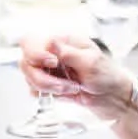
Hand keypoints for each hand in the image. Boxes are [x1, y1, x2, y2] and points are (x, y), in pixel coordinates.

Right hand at [19, 35, 133, 122]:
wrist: (111, 96)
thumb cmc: (106, 75)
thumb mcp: (91, 61)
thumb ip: (69, 53)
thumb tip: (51, 42)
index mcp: (61, 41)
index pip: (31, 41)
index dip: (36, 54)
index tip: (53, 64)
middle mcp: (50, 54)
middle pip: (26, 61)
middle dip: (43, 77)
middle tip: (64, 84)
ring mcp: (47, 69)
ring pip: (28, 77)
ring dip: (48, 87)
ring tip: (70, 88)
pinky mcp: (46, 84)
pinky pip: (33, 89)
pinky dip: (46, 94)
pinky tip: (63, 93)